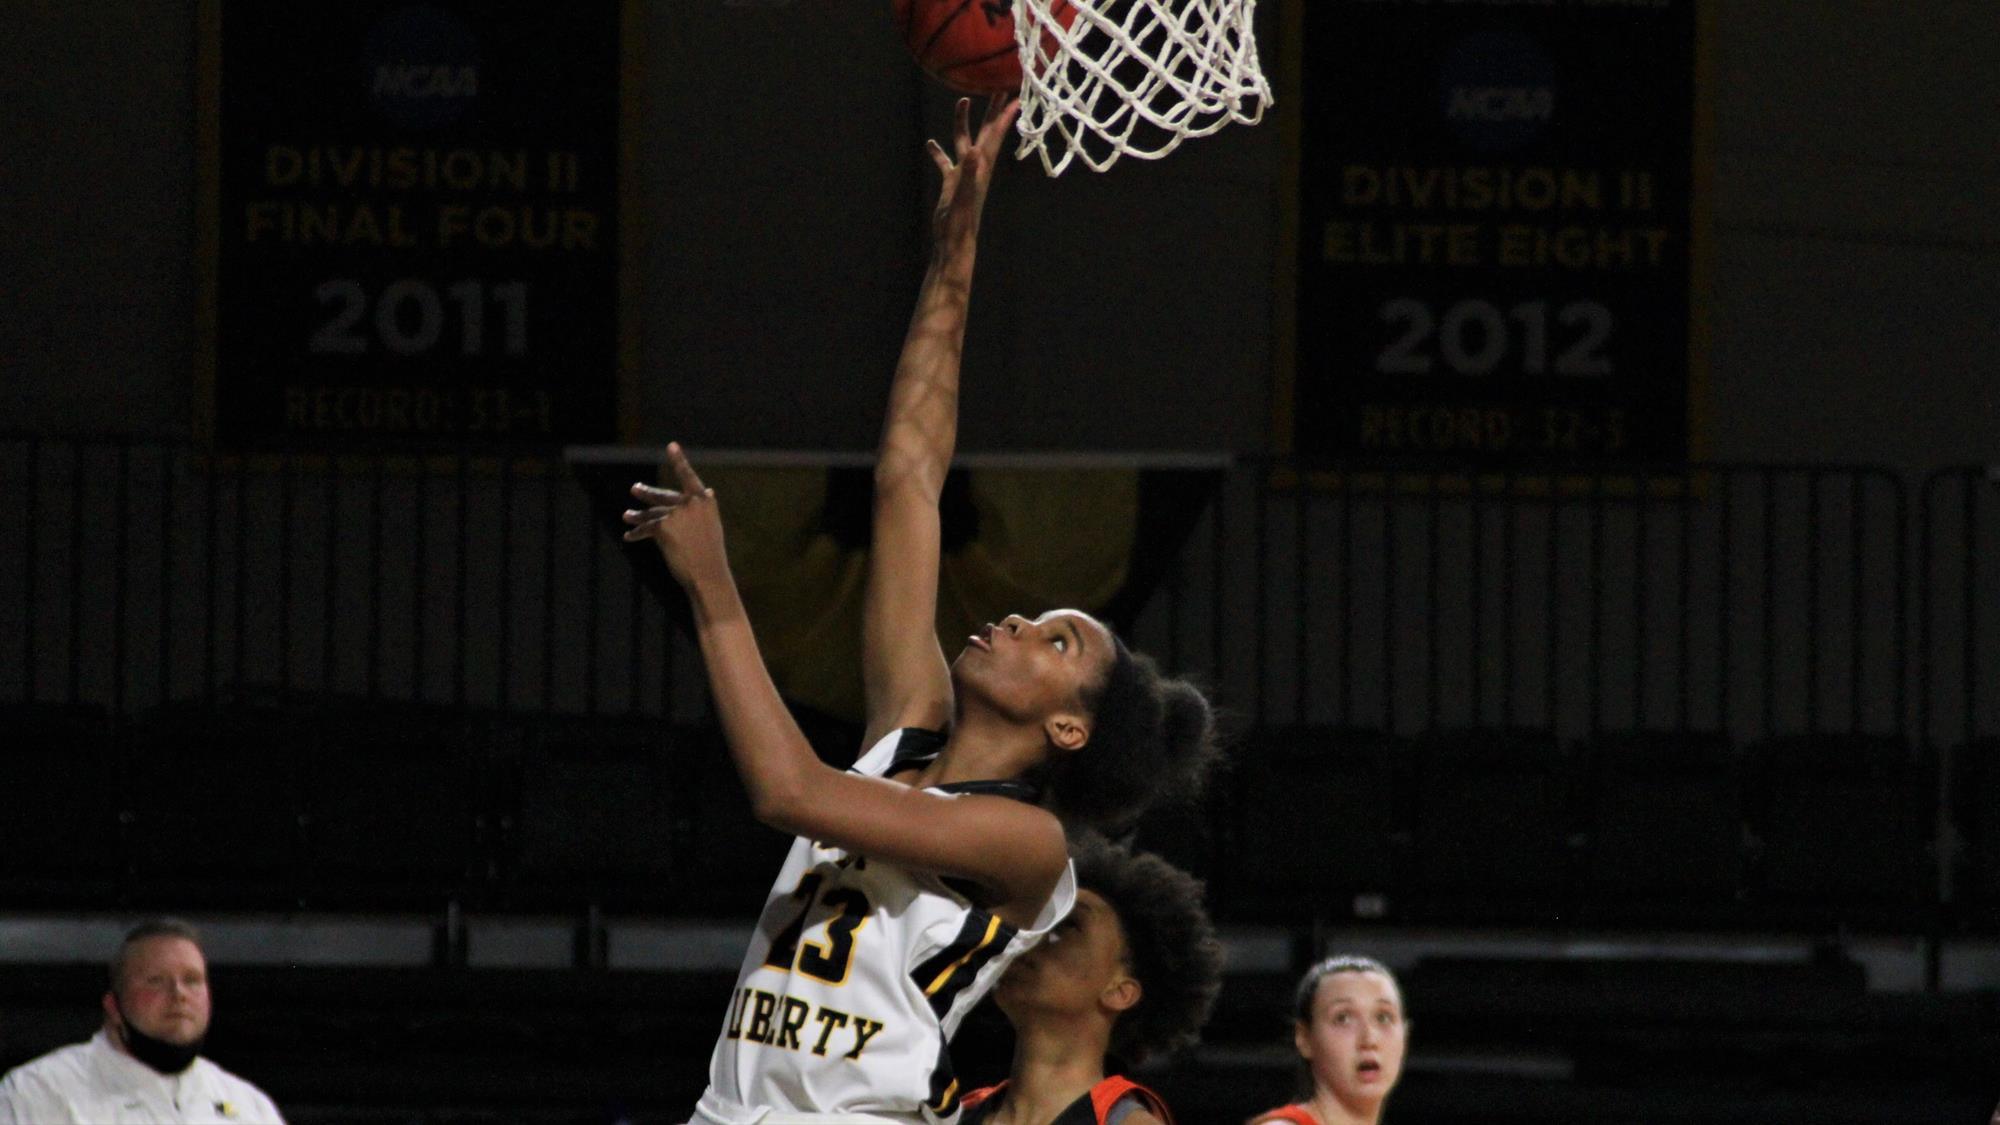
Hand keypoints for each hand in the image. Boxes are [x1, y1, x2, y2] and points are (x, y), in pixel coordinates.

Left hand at [623, 443, 729, 592]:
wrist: (708, 574)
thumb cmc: (712, 555)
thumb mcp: (712, 527)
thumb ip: (704, 508)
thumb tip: (708, 491)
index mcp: (706, 502)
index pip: (689, 477)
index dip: (679, 460)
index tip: (671, 446)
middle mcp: (691, 503)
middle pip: (664, 496)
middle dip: (647, 494)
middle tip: (635, 489)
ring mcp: (677, 514)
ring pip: (652, 513)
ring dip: (637, 516)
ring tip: (627, 515)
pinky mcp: (663, 526)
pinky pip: (646, 529)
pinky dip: (637, 534)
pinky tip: (628, 536)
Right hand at [927, 94, 1019, 253]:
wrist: (954, 242)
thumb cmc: (962, 223)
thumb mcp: (964, 194)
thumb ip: (969, 173)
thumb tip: (975, 151)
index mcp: (982, 166)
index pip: (995, 135)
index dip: (1004, 115)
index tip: (1014, 94)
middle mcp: (976, 166)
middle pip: (986, 131)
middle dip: (992, 109)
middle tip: (998, 86)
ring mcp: (964, 173)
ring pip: (964, 140)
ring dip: (963, 122)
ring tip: (963, 100)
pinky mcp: (952, 182)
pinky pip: (945, 161)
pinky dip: (939, 151)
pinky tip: (930, 143)